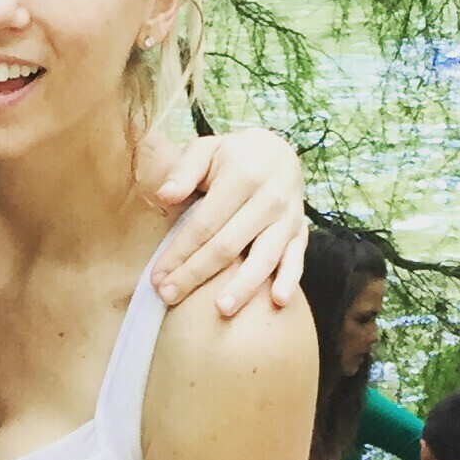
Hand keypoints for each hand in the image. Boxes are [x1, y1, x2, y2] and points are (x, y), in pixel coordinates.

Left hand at [151, 129, 306, 315]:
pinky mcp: (302, 232)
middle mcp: (269, 199)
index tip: (158, 276)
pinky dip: (290, 280)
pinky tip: (278, 301)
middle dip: (197, 274)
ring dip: (243, 286)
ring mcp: (288, 217)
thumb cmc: (231, 155)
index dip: (180, 252)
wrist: (278, 151)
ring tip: (222, 310)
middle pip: (228, 245)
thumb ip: (184, 170)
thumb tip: (165, 195)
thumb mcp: (205, 149)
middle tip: (170, 296)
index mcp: (242, 177)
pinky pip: (297, 259)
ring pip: (264, 258)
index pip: (205, 223)